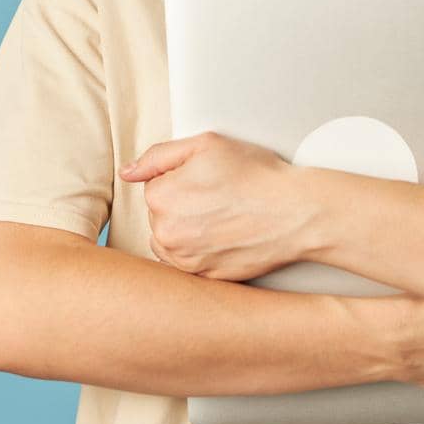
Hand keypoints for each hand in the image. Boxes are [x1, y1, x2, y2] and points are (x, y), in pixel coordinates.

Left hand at [118, 130, 312, 280]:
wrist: (296, 212)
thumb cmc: (256, 175)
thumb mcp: (206, 145)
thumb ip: (159, 156)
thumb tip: (127, 172)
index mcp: (161, 198)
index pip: (154, 185)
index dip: (181, 178)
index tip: (208, 178)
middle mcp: (167, 235)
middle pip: (160, 215)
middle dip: (182, 204)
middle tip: (219, 196)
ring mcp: (186, 261)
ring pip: (171, 240)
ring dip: (187, 230)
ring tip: (222, 217)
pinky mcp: (205, 278)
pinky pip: (189, 262)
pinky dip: (201, 250)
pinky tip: (224, 236)